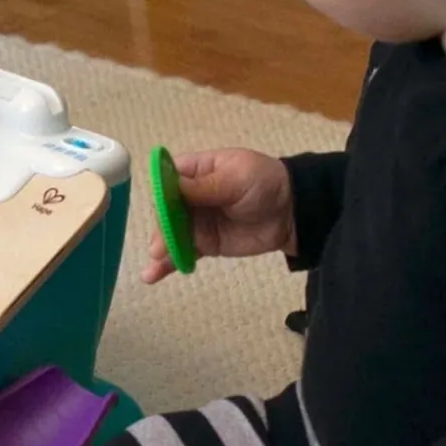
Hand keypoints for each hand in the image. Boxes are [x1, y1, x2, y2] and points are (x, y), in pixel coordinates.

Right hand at [140, 148, 294, 282]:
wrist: (291, 214)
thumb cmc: (264, 184)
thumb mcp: (236, 177)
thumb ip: (203, 186)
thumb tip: (169, 188)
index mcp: (195, 171)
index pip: (166, 179)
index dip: (160, 193)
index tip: (160, 208)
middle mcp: (188, 196)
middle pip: (164, 210)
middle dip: (160, 226)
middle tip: (160, 244)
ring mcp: (195, 221)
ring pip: (169, 233)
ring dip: (160, 247)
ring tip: (156, 262)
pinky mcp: (204, 244)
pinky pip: (182, 252)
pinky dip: (168, 263)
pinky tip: (153, 275)